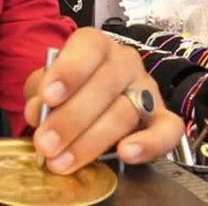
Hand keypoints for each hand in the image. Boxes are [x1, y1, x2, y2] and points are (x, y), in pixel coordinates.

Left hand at [23, 28, 183, 173]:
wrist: (91, 106)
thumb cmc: (67, 91)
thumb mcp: (45, 85)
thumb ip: (39, 93)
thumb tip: (38, 112)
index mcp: (95, 45)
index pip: (89, 47)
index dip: (69, 71)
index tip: (48, 97)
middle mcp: (125, 62)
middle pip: (104, 87)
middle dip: (70, 120)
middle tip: (46, 144)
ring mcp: (146, 89)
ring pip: (125, 113)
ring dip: (91, 141)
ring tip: (63, 161)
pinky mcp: (163, 118)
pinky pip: (168, 130)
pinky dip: (149, 144)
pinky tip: (126, 154)